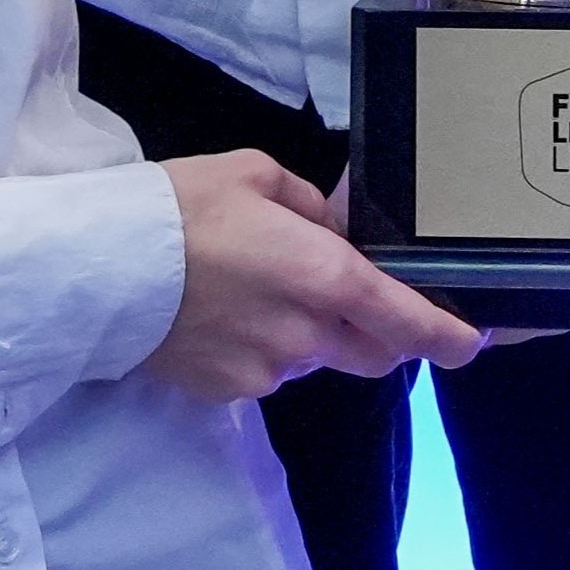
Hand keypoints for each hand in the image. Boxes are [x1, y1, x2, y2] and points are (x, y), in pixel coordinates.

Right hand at [136, 152, 482, 400]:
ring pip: (316, 362)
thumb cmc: (181, 208)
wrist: (99, 267)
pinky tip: (224, 315)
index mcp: (324, 276)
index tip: (470, 343)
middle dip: (378, 334)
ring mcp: (268, 371)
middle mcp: (306, 335)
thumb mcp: (256, 176)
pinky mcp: (230, 393)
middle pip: (373, 355)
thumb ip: (311, 208)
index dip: (446, 336)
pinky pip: (269, 373)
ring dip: (312, 336)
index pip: (406, 319)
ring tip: (258, 292)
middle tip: (350, 298)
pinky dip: (264, 349)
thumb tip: (334, 231)